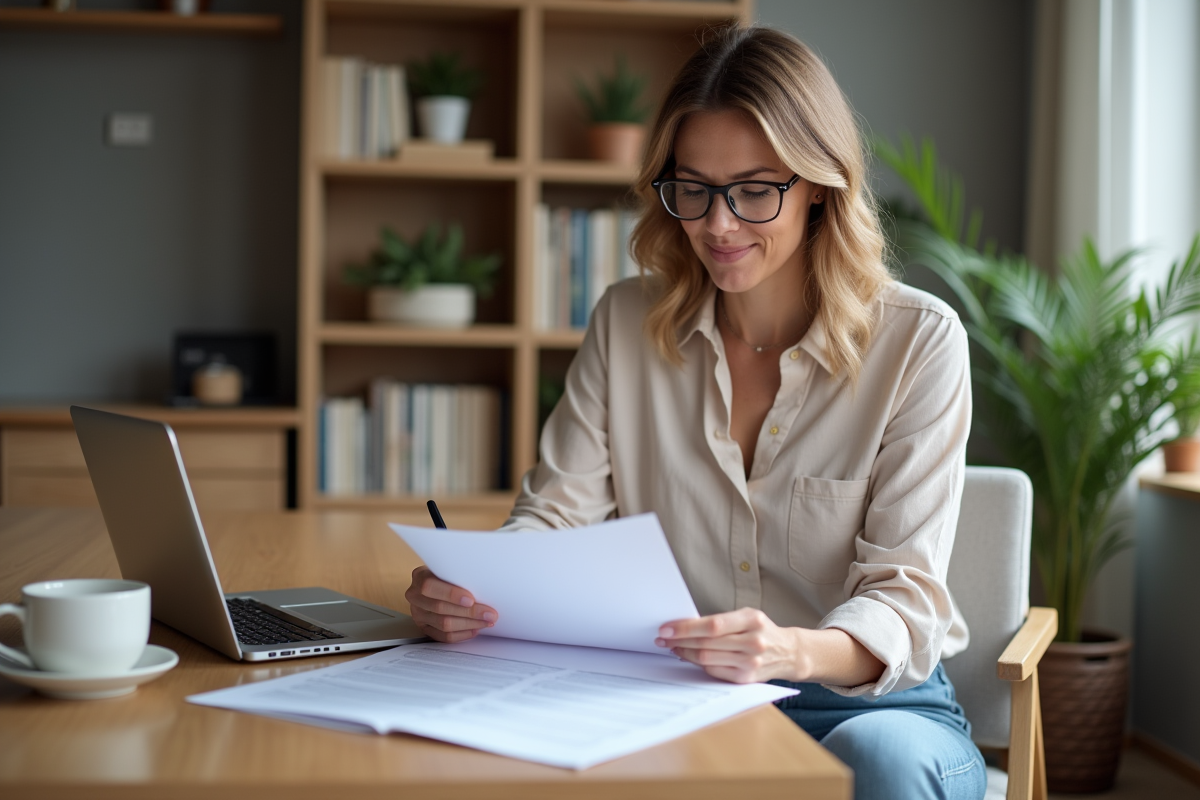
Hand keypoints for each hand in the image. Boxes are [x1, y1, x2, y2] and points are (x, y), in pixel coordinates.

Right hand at [404, 566, 497, 642]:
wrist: (435, 583)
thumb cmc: (446, 574)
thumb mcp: (449, 568)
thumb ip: (459, 575)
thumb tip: (485, 584)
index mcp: (420, 577)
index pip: (431, 587)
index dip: (451, 594)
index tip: (471, 600)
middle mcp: (415, 596)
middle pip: (441, 608)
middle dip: (469, 612)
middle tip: (489, 614)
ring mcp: (418, 614)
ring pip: (444, 625)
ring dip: (469, 624)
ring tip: (486, 622)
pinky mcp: (424, 628)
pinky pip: (443, 636)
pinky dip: (461, 634)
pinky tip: (474, 629)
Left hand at [655, 607, 800, 683]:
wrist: (788, 652)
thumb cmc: (761, 630)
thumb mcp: (747, 616)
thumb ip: (721, 621)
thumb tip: (684, 626)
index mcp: (752, 620)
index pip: (712, 625)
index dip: (686, 628)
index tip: (666, 628)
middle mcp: (753, 642)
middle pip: (707, 643)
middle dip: (680, 640)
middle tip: (663, 638)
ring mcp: (751, 663)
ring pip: (707, 658)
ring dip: (685, 653)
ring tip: (673, 647)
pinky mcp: (746, 679)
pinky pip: (714, 671)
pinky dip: (698, 664)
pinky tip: (689, 657)